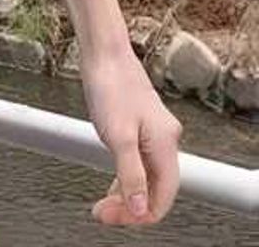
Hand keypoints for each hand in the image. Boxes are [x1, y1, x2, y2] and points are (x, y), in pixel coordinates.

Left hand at [80, 43, 182, 224]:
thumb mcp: (118, 136)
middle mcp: (166, 140)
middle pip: (157, 188)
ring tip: (105, 202)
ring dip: (129, 192)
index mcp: (165, 145)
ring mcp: (154, 131)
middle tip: (104, 212)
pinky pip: (140, 160)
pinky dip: (128, 174)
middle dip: (132, 205)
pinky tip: (113, 179)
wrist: (103, 52)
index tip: (112, 217)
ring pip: (148, 175)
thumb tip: (140, 209)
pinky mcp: (141, 124)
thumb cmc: (110, 85)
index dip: (139, 214)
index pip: (163, 197)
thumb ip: (130, 174)